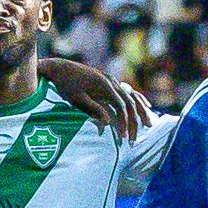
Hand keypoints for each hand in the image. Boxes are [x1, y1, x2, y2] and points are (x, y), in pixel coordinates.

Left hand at [34, 53, 150, 139]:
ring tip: (149, 125)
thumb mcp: (76, 99)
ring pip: (132, 97)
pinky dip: (138, 99)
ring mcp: (111, 79)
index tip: (124, 137)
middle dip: (134, 122)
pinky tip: (146, 106)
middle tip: (134, 139)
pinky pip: (128, 91)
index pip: (121, 107)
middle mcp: (111, 81)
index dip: (124, 123)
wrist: (59, 68)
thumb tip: (109, 121)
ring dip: (140, 112)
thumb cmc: (65, 85)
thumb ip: (93, 109)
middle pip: (130, 103)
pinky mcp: (108, 80)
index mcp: (105, 85)